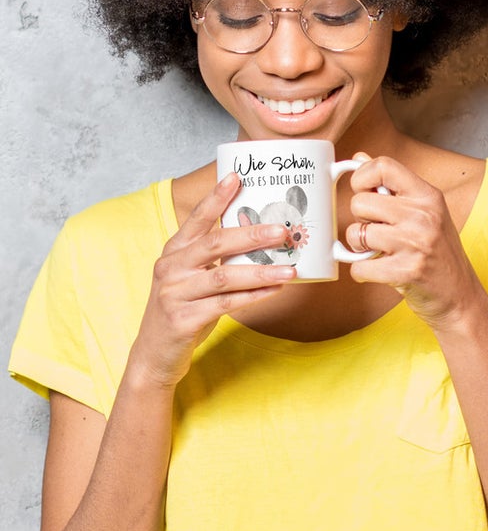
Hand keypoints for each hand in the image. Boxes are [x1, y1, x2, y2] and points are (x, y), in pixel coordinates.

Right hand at [129, 172, 295, 388]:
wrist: (154, 354)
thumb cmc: (183, 311)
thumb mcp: (193, 279)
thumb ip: (216, 260)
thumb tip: (259, 241)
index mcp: (174, 253)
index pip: (196, 219)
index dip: (216, 198)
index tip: (237, 177)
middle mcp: (171, 268)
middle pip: (214, 244)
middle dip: (251, 234)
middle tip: (281, 230)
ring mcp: (174, 294)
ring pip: (224, 276)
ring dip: (261, 271)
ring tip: (290, 269)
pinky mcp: (183, 319)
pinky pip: (225, 304)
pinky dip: (254, 297)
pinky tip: (274, 291)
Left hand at [341, 153, 481, 329]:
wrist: (461, 296)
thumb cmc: (440, 254)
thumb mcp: (426, 213)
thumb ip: (393, 186)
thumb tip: (359, 159)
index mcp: (428, 197)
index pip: (383, 167)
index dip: (361, 177)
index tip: (363, 191)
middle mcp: (423, 216)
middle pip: (360, 202)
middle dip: (361, 220)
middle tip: (378, 231)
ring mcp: (415, 244)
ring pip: (356, 234)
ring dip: (360, 248)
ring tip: (380, 252)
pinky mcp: (406, 271)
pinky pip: (358, 267)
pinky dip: (362, 272)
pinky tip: (379, 271)